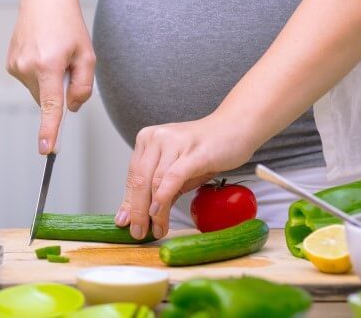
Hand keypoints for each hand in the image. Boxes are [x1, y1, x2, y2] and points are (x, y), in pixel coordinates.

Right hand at [6, 0, 95, 153]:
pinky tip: (42, 53)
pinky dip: (39, 74)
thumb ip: (83, 86)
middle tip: (66, 62)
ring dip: (48, 82)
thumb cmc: (69, 25)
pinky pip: (29, 81)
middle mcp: (27, 67)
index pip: (51, 106)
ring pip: (38, 91)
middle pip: (48, 99)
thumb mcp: (87, 54)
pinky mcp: (9, 63)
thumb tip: (70, 109)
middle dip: (60, 90)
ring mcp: (15, 65)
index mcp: (49, 65)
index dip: (50, 130)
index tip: (46, 150)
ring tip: (53, 53)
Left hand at [115, 112, 255, 239]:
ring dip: (152, 211)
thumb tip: (137, 216)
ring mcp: (174, 143)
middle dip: (137, 210)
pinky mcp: (193, 152)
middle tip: (137, 232)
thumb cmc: (204, 151)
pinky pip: (172, 177)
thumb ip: (157, 189)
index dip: (129, 202)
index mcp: (147, 139)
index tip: (125, 223)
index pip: (132, 175)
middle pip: (139, 179)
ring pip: (154, 182)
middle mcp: (157, 137)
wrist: (235, 128)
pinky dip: (163, 197)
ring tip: (156, 230)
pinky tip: (158, 213)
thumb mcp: (175, 169)